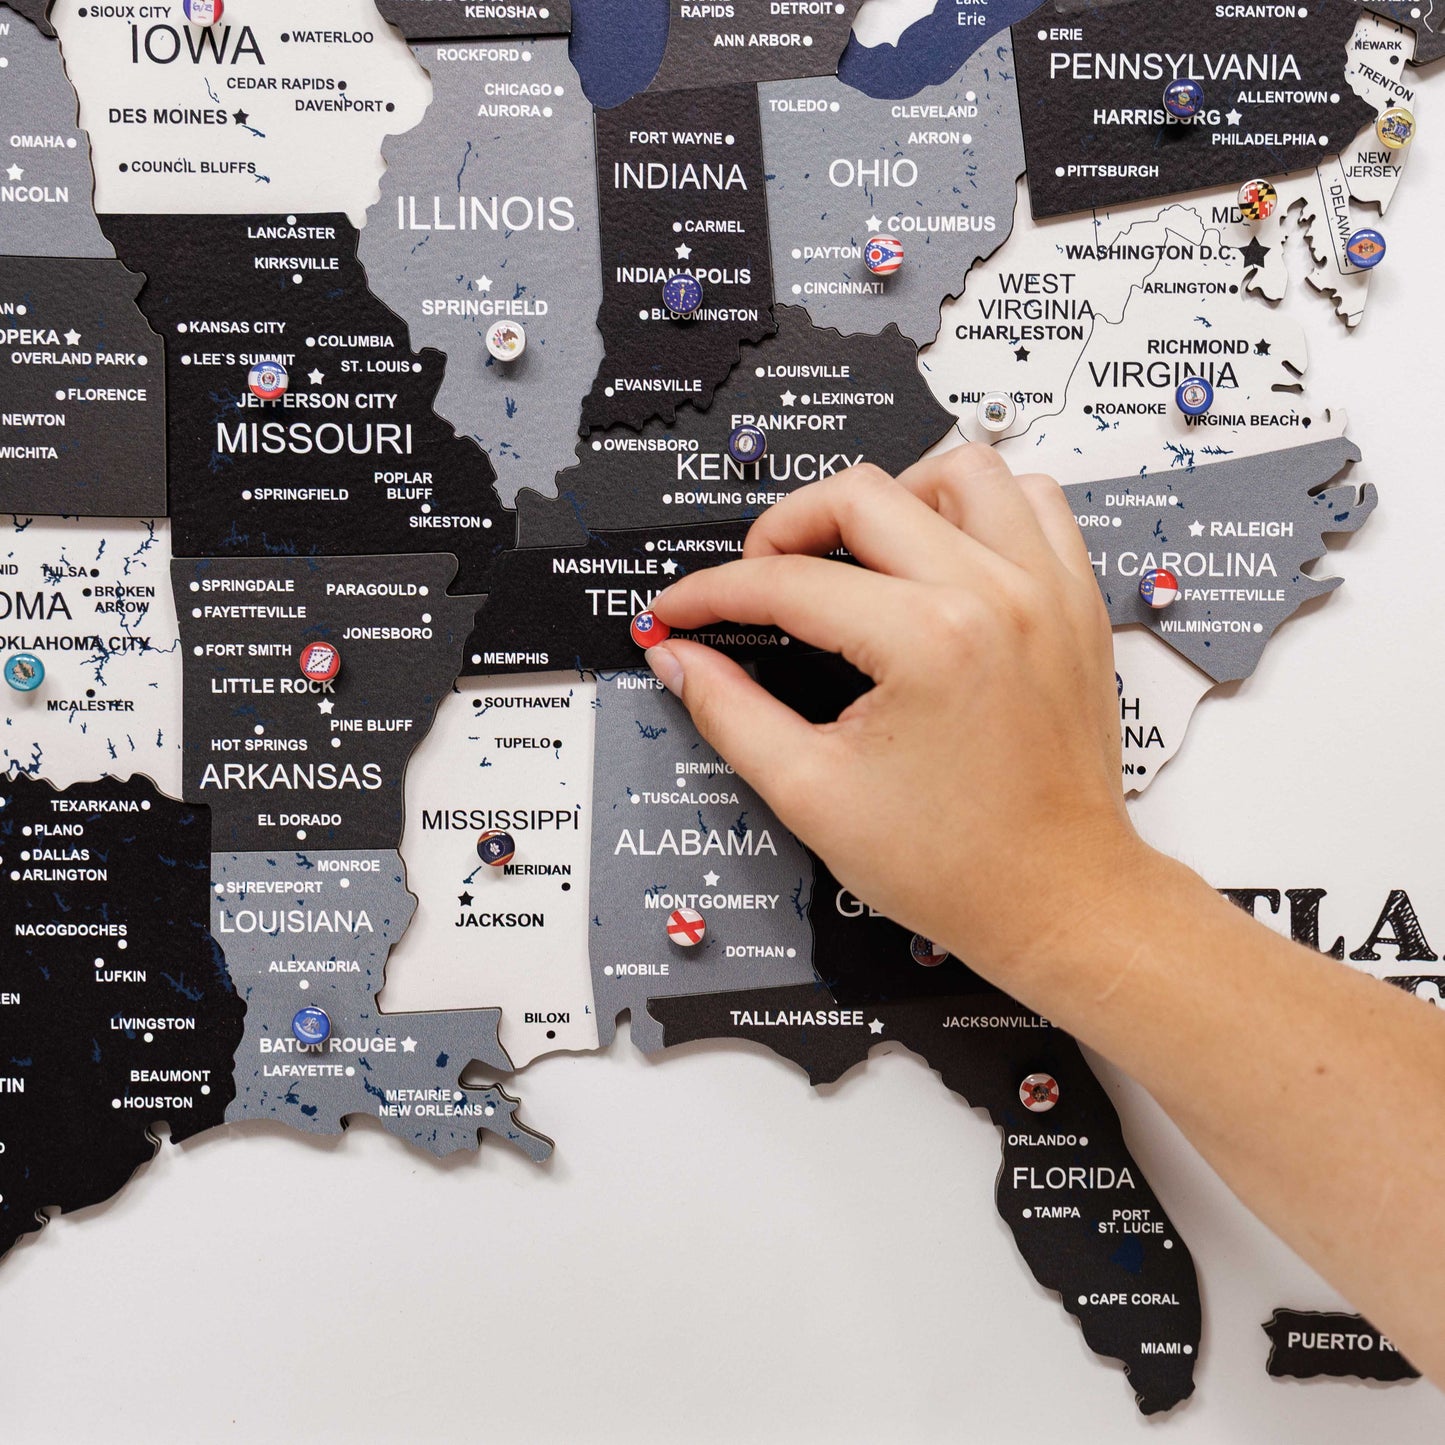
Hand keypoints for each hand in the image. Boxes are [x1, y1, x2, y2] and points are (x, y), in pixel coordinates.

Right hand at [644, 446, 1154, 986]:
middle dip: (784, 527)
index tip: (683, 610)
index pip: (789, 582)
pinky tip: (942, 554)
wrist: (1058, 900)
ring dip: (893, 496)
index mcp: (929, 642)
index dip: (713, 593)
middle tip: (756, 579)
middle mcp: (996, 597)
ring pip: (961, 471)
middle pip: (862, 494)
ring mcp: (1046, 593)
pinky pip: (1035, 503)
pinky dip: (980, 509)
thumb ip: (730, 712)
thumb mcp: (812, 793)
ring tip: (857, 551)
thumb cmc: (958, 866)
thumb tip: (681, 658)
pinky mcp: (1075, 605)